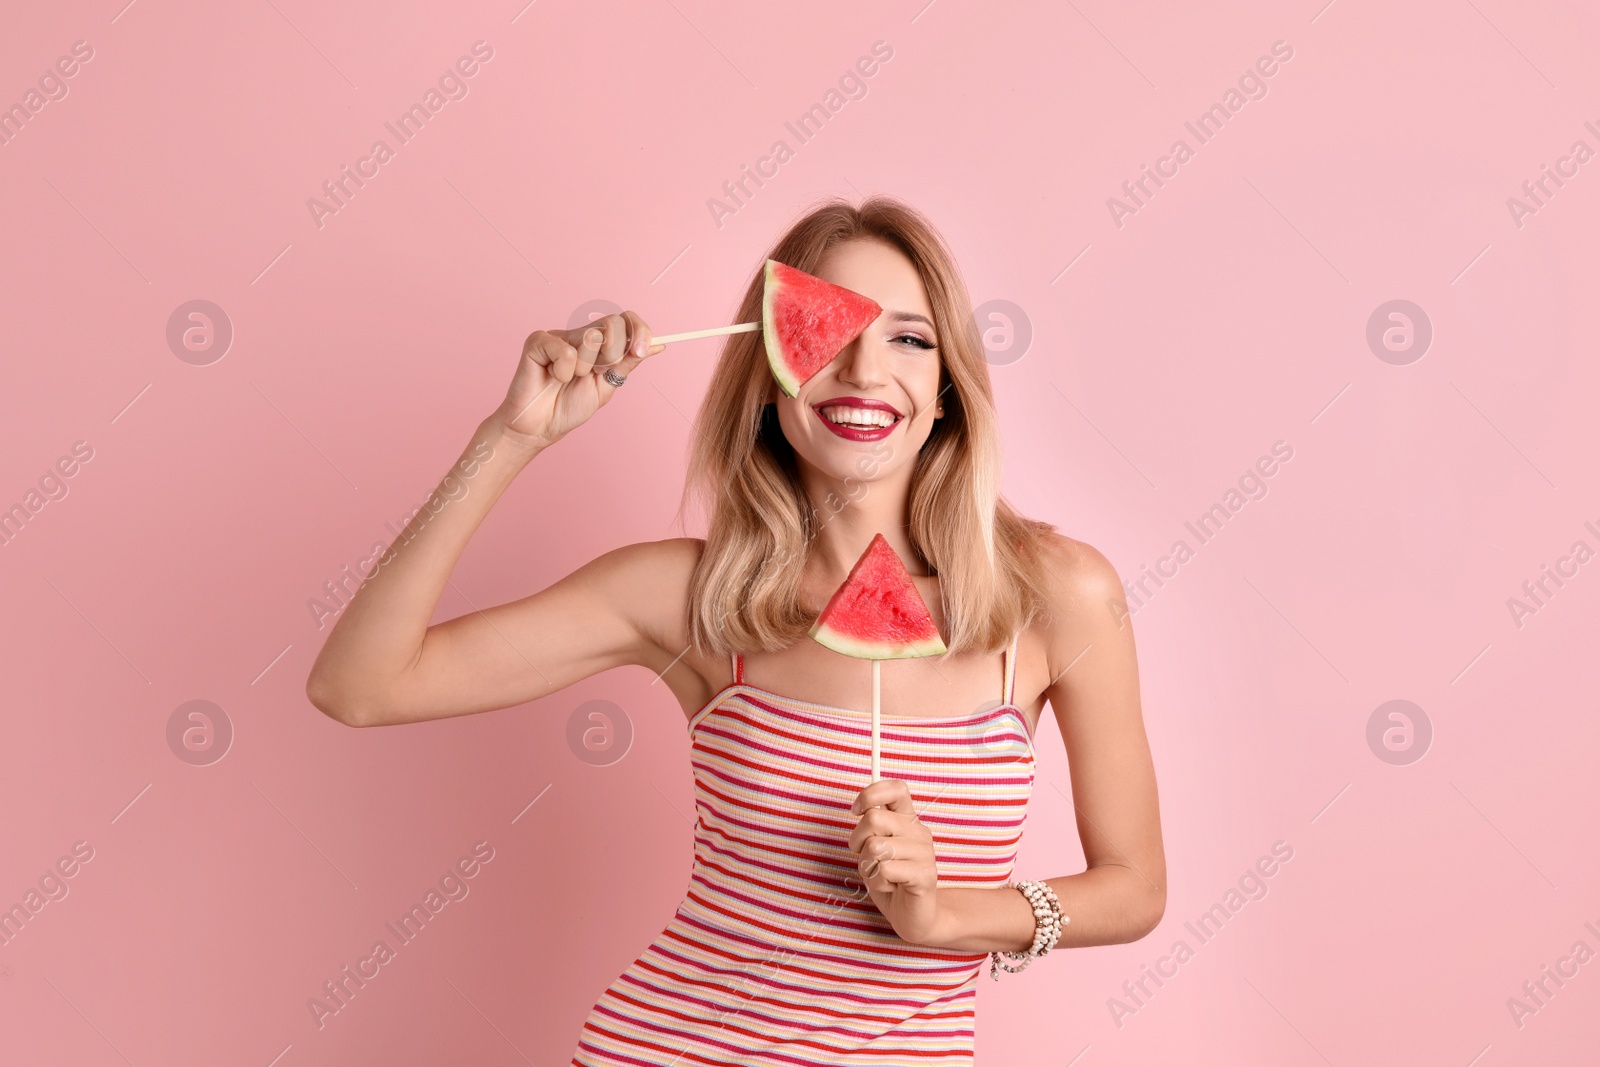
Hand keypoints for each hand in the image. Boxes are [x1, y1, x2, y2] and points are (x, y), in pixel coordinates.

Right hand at [491, 310, 663, 451]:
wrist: (541, 427)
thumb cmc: (569, 407)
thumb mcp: (607, 385)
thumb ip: (628, 362)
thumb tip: (659, 345)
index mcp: (599, 344)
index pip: (625, 320)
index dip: (639, 330)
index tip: (643, 351)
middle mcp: (580, 335)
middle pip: (613, 323)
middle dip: (613, 354)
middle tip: (595, 373)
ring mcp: (559, 336)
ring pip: (591, 338)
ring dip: (585, 369)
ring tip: (568, 380)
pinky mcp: (538, 341)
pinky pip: (565, 350)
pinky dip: (563, 371)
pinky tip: (552, 377)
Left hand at [848, 778, 942, 945]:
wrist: (914, 918)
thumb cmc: (890, 881)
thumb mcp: (875, 849)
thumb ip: (871, 828)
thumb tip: (860, 808)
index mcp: (908, 820)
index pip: (896, 788)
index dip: (870, 794)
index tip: (856, 811)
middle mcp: (919, 832)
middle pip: (873, 819)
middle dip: (858, 842)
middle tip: (868, 859)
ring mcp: (925, 853)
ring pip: (875, 847)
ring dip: (868, 867)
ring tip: (881, 876)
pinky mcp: (925, 875)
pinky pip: (884, 870)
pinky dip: (878, 883)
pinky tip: (891, 887)